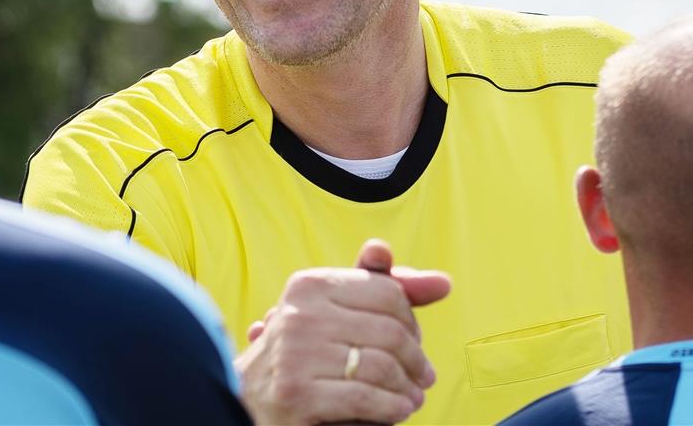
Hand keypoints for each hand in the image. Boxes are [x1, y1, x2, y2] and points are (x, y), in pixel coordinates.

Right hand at [236, 240, 449, 425]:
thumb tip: (443, 282)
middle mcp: (299, 314)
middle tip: (422, 376)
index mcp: (309, 285)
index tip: (414, 340)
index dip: (411, 319)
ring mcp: (296, 354)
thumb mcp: (337, 313)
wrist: (249, 401)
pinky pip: (365, 397)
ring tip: (412, 397)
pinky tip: (398, 410)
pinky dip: (392, 407)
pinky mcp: (297, 395)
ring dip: (407, 388)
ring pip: (381, 366)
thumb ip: (385, 291)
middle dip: (415, 359)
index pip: (386, 292)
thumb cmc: (305, 353)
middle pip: (389, 331)